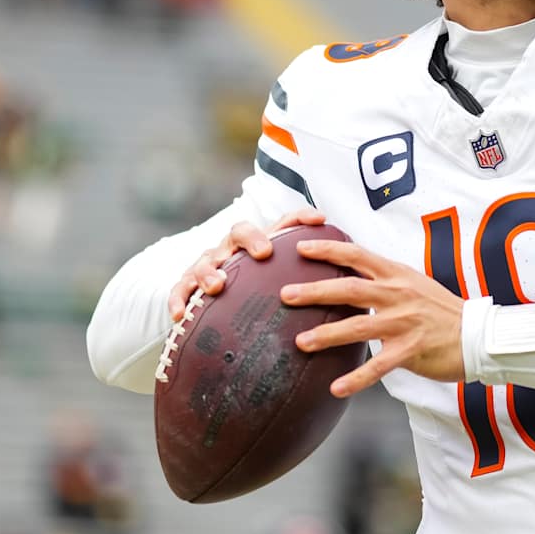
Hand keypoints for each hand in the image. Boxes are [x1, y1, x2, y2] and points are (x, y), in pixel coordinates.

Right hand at [167, 209, 325, 320]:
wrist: (215, 303)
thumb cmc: (259, 292)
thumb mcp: (286, 284)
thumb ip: (313, 282)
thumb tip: (355, 285)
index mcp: (259, 244)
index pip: (281, 223)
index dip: (300, 217)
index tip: (320, 219)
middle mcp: (232, 249)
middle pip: (239, 231)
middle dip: (251, 238)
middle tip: (264, 252)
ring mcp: (207, 264)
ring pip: (206, 261)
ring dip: (211, 272)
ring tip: (218, 286)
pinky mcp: (186, 285)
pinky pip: (179, 290)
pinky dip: (178, 300)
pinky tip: (179, 316)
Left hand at [285, 238, 464, 397]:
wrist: (477, 334)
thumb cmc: (442, 311)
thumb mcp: (414, 284)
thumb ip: (384, 280)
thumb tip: (351, 275)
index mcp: (397, 275)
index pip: (357, 255)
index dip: (328, 249)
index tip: (301, 247)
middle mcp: (398, 295)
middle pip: (349, 289)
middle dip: (315, 291)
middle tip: (285, 295)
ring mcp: (404, 323)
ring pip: (358, 327)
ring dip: (327, 335)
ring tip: (301, 342)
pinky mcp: (411, 351)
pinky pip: (378, 367)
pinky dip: (356, 379)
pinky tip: (336, 388)